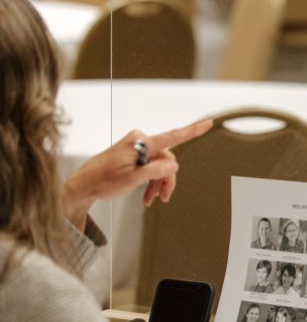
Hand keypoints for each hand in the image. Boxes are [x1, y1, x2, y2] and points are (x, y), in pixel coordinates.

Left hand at [62, 119, 212, 228]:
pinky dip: (151, 181)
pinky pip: (151, 166)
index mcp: (140, 142)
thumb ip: (155, 171)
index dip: (193, 130)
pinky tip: (147, 195)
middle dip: (166, 178)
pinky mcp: (133, 155)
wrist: (83, 186)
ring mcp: (136, 148)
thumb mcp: (131, 179)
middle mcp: (139, 141)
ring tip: (153, 199)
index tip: (209, 123)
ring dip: (158, 182)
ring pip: (160, 165)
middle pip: (166, 159)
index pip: (172, 136)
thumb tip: (175, 164)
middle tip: (163, 197)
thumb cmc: (102, 181)